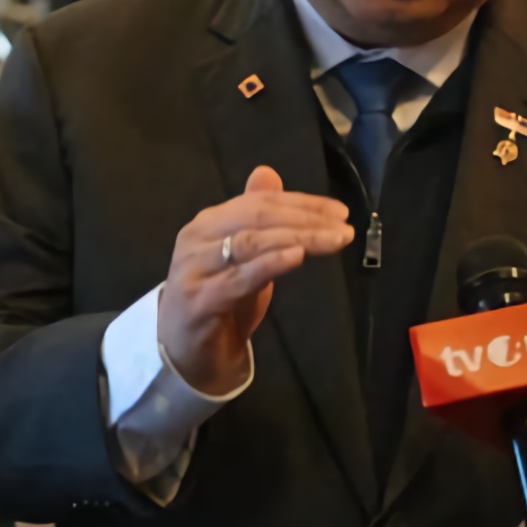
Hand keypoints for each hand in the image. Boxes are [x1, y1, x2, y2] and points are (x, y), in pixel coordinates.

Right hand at [157, 165, 353, 393]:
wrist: (184, 354)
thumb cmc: (218, 303)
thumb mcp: (243, 257)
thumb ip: (255, 218)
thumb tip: (268, 172)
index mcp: (208, 223)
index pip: (259, 203)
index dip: (302, 203)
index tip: (340, 211)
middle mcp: (196, 239)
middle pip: (256, 218)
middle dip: (305, 220)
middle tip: (343, 227)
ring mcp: (195, 269)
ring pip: (250, 243)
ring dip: (298, 238)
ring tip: (333, 240)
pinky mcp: (200, 300)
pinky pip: (239, 278)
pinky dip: (270, 264)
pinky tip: (297, 257)